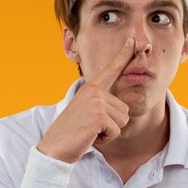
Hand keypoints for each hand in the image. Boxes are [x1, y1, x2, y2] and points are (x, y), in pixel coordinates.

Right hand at [38, 37, 134, 162]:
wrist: (55, 148)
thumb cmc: (72, 133)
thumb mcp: (86, 112)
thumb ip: (100, 104)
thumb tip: (121, 106)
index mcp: (91, 88)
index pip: (111, 69)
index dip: (124, 55)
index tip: (132, 38)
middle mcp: (94, 91)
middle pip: (124, 109)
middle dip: (112, 124)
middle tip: (90, 127)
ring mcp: (96, 102)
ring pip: (123, 120)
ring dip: (109, 132)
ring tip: (90, 131)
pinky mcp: (99, 115)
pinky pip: (116, 131)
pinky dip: (105, 139)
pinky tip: (90, 137)